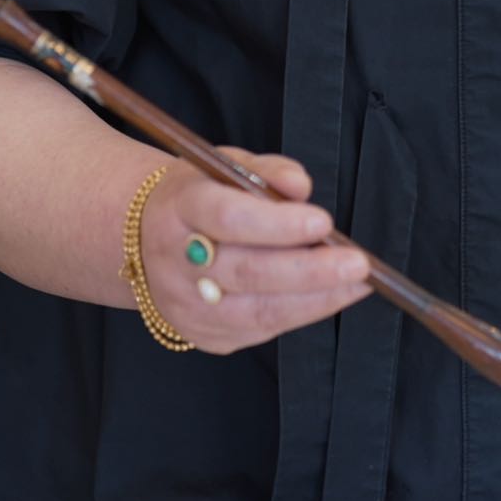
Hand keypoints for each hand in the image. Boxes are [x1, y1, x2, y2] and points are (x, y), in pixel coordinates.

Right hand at [140, 148, 371, 352]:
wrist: (143, 238)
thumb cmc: (200, 195)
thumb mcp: (224, 166)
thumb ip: (266, 171)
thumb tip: (301, 186)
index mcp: (180, 207)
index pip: (227, 218)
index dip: (276, 224)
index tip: (323, 221)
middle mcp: (176, 260)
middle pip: (246, 272)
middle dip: (309, 270)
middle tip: (357, 263)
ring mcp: (185, 304)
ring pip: (255, 311)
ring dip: (315, 299)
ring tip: (356, 283)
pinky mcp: (201, 334)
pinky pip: (258, 331)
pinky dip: (301, 314)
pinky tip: (333, 297)